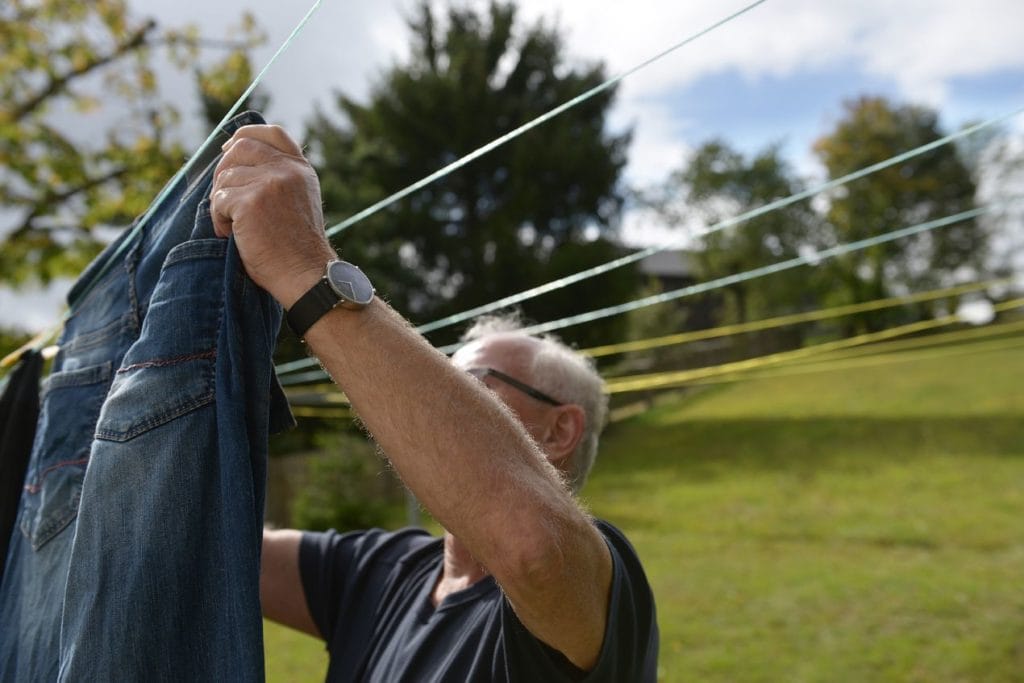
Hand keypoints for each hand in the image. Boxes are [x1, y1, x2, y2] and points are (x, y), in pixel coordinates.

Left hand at [210, 124, 335, 306]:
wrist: (306, 275)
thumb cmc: (296, 248)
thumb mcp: (297, 202)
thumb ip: (279, 179)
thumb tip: (234, 159)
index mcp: (301, 169)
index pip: (272, 133)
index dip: (245, 135)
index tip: (228, 149)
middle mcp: (288, 170)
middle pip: (240, 148)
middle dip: (223, 171)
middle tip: (224, 200)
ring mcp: (270, 183)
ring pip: (225, 177)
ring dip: (221, 203)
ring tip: (233, 226)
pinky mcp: (251, 201)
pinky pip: (218, 200)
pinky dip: (218, 219)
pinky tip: (231, 234)